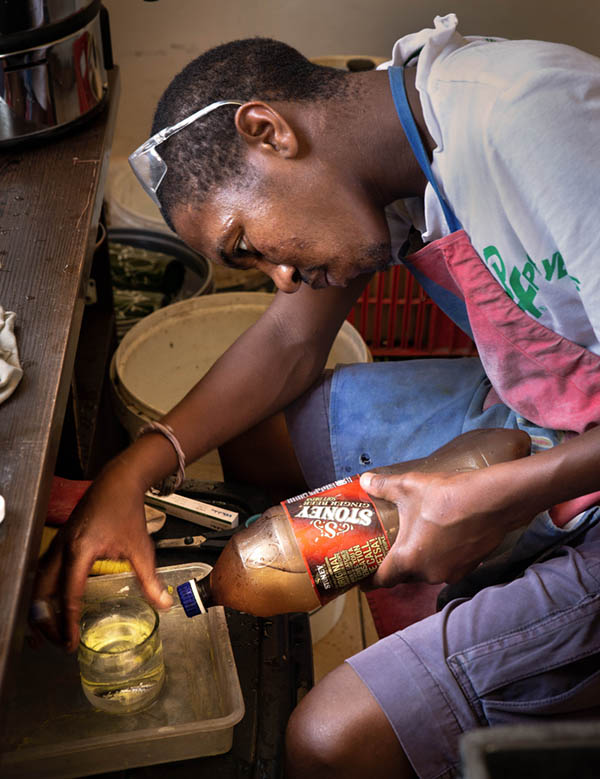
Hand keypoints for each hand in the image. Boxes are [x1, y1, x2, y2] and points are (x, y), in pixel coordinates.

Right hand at [32, 458, 172, 651]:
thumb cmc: (126, 510)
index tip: (71, 642)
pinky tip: (51, 605)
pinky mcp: (59, 542)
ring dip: (41, 608)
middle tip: (56, 642)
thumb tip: (164, 603)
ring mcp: (57, 544)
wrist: (117, 483)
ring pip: (38, 583)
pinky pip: (43, 573)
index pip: (70, 594)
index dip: (69, 622)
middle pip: (43, 593)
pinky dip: (43, 593)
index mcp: (81, 550)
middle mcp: (63, 548)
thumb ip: (150, 578)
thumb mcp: (141, 547)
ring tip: (48, 631)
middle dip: (47, 621)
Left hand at [360, 462, 536, 587]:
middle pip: (404, 575)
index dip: (369, 579)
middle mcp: (427, 573)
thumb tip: (365, 480)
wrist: (492, 501)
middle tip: (387, 547)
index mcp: (408, 560)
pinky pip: (446, 565)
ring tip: (416, 540)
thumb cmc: (447, 496)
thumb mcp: (408, 486)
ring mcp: (450, 572)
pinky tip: (441, 538)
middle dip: (395, 564)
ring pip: (426, 571)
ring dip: (420, 560)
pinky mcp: (469, 567)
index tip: (361, 577)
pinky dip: (440, 556)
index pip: (382, 580)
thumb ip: (383, 486)